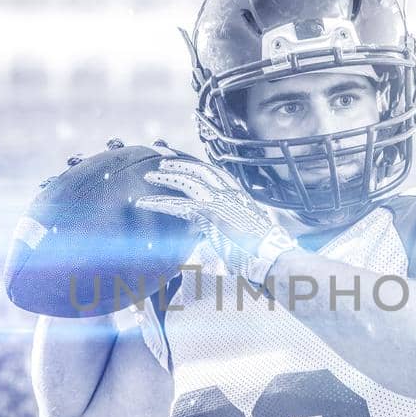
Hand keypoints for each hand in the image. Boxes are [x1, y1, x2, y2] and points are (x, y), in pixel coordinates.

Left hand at [134, 158, 297, 286]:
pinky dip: (159, 203)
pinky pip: (177, 205)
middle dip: (179, 163)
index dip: (197, 166)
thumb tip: (218, 234)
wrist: (270, 255)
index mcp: (239, 194)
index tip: (186, 163)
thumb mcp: (247, 231)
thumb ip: (231, 226)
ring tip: (150, 175)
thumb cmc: (262, 250)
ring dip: (166, 177)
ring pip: (187, 181)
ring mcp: (219, 200)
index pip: (214, 172)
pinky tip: (145, 203)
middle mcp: (229, 192)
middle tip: (163, 161)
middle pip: (199, 170)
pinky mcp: (208, 214)